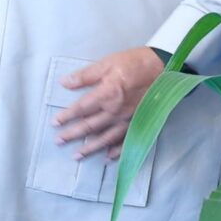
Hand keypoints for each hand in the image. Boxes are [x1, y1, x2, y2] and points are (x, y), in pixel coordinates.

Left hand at [53, 46, 166, 162]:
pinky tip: (107, 158)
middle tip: (59, 141)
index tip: (55, 123)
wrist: (165, 68)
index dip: (67, 116)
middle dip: (73, 134)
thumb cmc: (135, 62)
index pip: (81, 109)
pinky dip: (117, 151)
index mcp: (107, 95)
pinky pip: (126, 141)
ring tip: (77, 156)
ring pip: (106, 138)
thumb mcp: (108, 63)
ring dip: (90, 148)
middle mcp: (116, 111)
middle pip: (90, 126)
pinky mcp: (139, 123)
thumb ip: (85, 75)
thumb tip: (65, 82)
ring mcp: (128, 120)